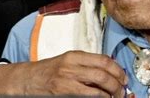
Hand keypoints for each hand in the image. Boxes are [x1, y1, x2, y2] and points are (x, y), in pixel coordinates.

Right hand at [0, 51, 127, 95]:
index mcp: (75, 56)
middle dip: (116, 85)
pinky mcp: (62, 95)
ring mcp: (65, 83)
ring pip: (96, 89)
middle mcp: (71, 67)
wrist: (25, 80)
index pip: (103, 60)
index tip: (123, 78)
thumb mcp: (68, 61)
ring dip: (109, 95)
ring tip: (113, 97)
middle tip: (121, 91)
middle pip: (102, 75)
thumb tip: (110, 70)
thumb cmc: (48, 71)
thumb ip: (86, 64)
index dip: (118, 70)